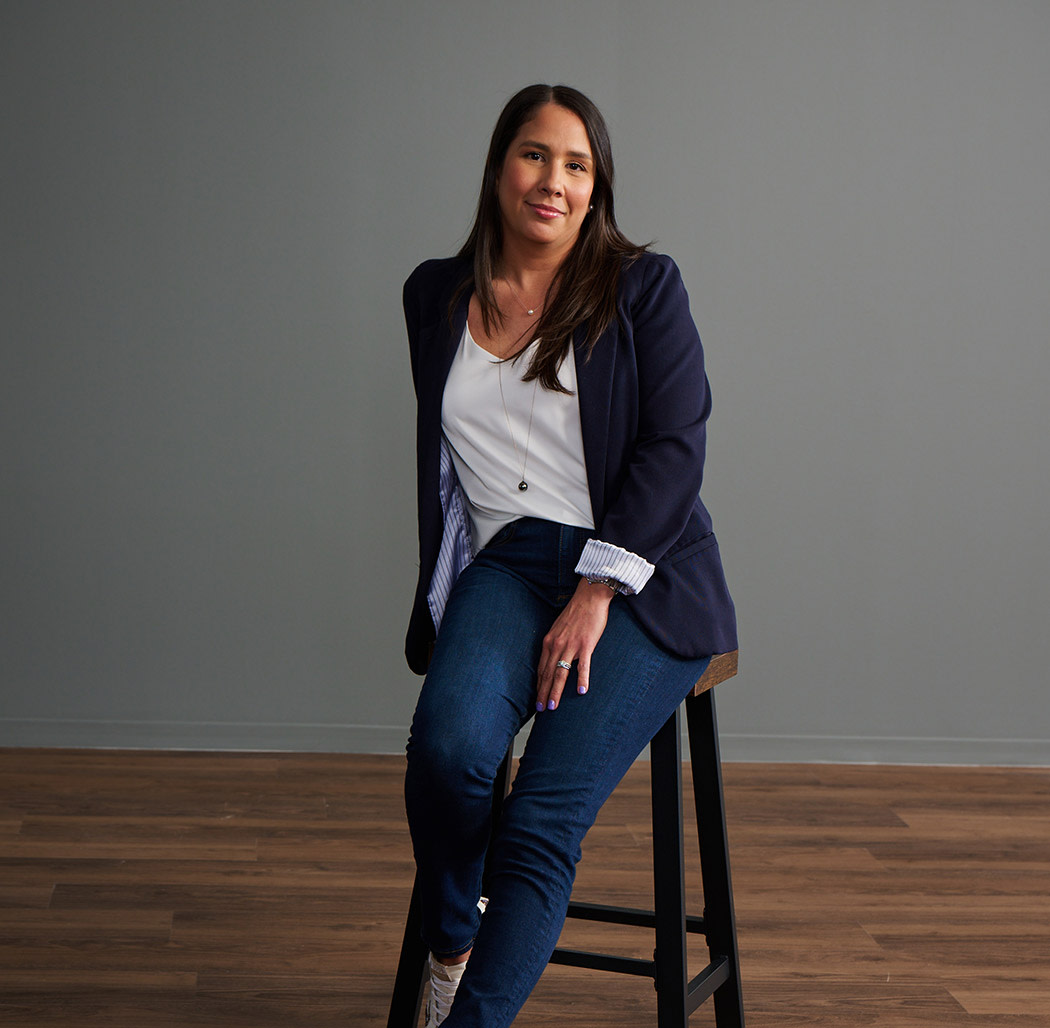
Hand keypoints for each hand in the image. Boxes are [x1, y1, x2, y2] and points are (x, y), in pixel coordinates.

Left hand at [535, 579, 614, 711]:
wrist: (590, 597)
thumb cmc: (576, 612)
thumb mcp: (558, 628)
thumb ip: (555, 643)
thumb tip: (553, 658)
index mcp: (549, 641)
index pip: (541, 668)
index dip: (539, 685)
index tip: (537, 698)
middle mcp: (556, 645)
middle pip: (548, 674)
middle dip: (543, 693)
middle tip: (541, 709)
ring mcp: (571, 646)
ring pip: (560, 673)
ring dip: (555, 691)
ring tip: (553, 706)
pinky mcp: (586, 645)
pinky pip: (583, 666)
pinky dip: (581, 679)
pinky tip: (581, 692)